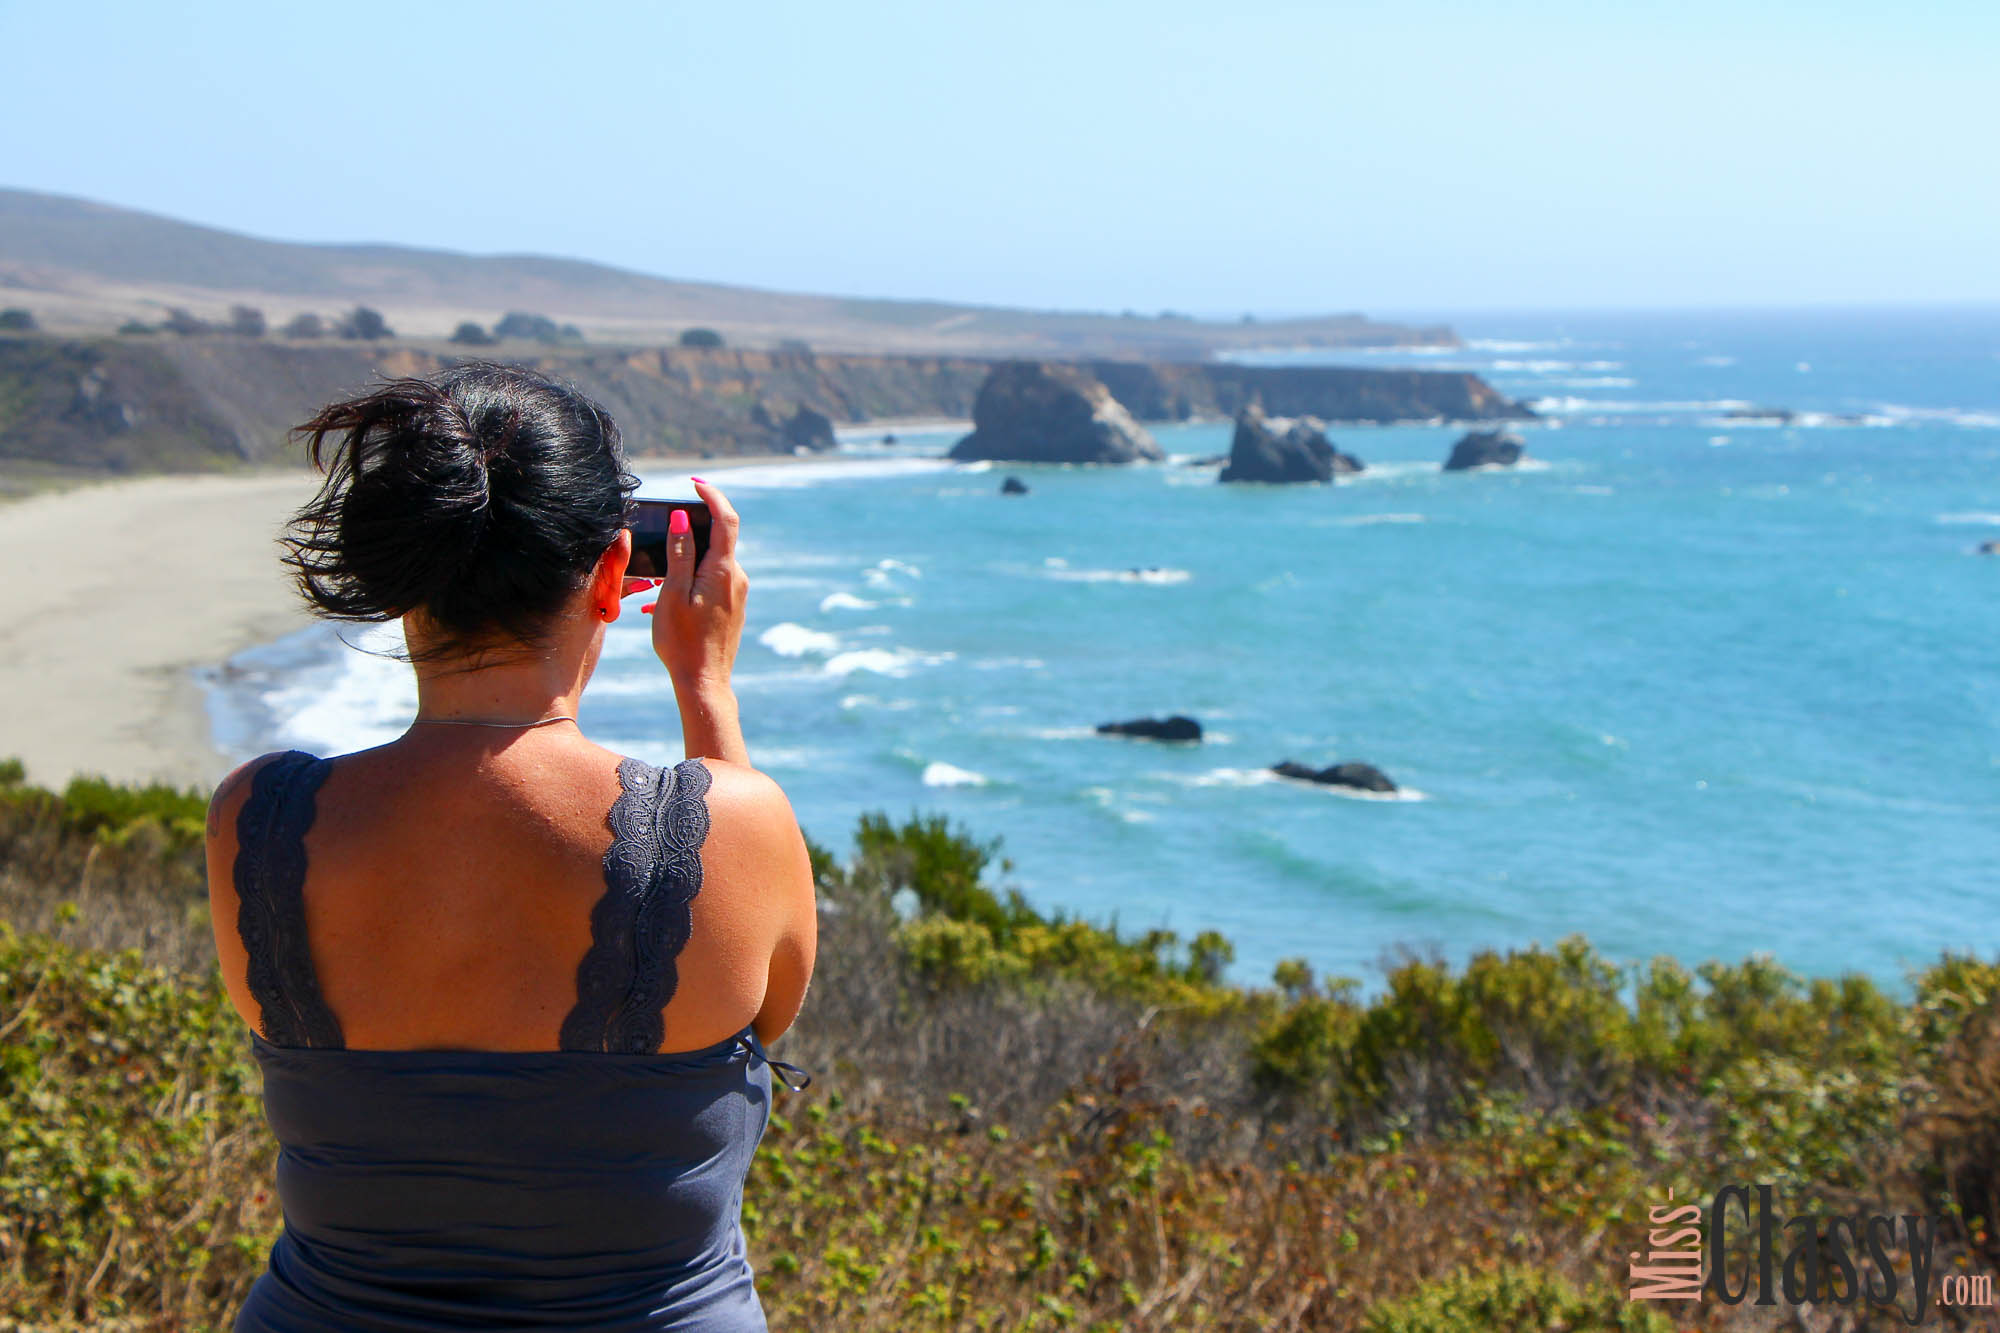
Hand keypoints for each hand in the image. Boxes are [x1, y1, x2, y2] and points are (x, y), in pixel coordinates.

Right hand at [642, 478, 745, 691]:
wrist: (704, 683)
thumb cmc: (682, 641)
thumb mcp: (673, 593)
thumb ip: (680, 553)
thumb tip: (682, 518)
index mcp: (723, 571)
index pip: (726, 519)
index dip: (713, 496)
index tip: (695, 483)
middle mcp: (737, 578)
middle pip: (719, 539)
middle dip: (692, 531)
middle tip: (663, 534)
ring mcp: (737, 593)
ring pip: (713, 562)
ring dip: (687, 561)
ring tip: (658, 581)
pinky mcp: (733, 607)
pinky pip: (712, 581)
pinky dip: (691, 580)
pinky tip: (667, 601)